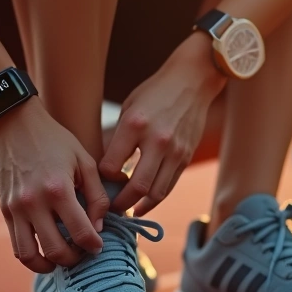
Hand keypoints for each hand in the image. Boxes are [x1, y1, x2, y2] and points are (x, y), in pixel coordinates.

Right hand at [0, 98, 109, 272]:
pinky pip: (16, 245)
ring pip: (30, 256)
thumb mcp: (84, 160)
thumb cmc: (54, 140)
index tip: (98, 246)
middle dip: (74, 259)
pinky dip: (31, 256)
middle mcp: (34, 203)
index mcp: (59, 189)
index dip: (94, 245)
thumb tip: (98, 226)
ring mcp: (16, 208)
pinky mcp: (4, 210)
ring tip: (61, 259)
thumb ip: (97, 194)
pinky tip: (43, 251)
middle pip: (56, 251)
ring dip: (49, 265)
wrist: (13, 123)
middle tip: (82, 253)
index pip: (81, 232)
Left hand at [100, 34, 224, 215]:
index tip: (98, 180)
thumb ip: (119, 138)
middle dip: (119, 204)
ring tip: (124, 211)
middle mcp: (156, 141)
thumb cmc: (155, 92)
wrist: (193, 80)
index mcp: (135, 125)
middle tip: (108, 210)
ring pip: (155, 193)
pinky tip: (142, 204)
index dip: (102, 178)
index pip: (111, 166)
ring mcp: (175, 151)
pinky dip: (154, 199)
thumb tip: (105, 169)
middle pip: (136, 187)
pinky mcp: (186, 157)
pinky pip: (169, 186)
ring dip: (138, 207)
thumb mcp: (129, 108)